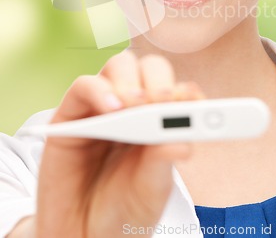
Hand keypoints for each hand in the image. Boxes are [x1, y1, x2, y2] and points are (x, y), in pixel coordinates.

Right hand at [34, 50, 203, 237]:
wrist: (85, 234)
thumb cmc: (123, 209)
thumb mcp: (151, 188)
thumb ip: (163, 160)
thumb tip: (184, 139)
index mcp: (158, 122)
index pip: (174, 88)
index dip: (184, 90)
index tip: (194, 101)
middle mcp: (131, 108)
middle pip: (148, 68)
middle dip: (159, 80)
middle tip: (163, 102)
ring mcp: (101, 107)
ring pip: (119, 66)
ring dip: (132, 81)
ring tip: (137, 106)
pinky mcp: (70, 114)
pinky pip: (83, 86)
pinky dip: (100, 91)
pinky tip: (112, 110)